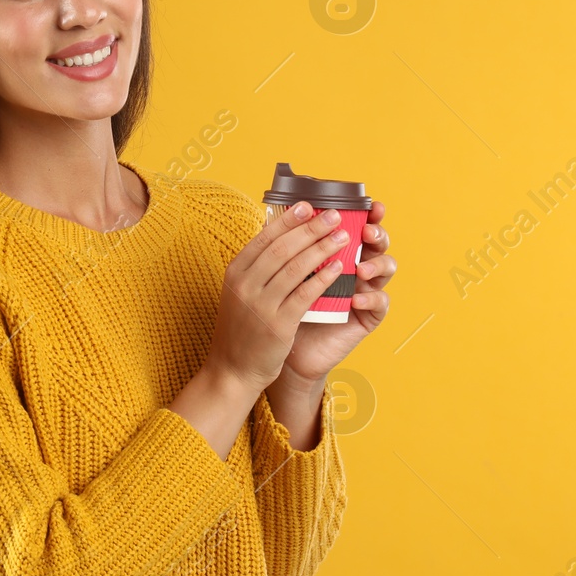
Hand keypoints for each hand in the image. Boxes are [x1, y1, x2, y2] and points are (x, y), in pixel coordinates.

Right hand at [204, 199, 351, 392]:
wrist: (233, 369)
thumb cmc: (241, 329)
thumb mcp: (240, 292)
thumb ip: (257, 267)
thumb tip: (282, 236)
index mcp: (235, 272)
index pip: (264, 237)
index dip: (289, 220)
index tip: (308, 206)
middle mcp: (245, 285)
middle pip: (283, 248)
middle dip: (311, 229)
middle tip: (333, 216)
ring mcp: (261, 305)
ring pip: (296, 268)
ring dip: (322, 248)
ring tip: (342, 237)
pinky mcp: (278, 325)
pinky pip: (306, 294)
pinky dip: (324, 278)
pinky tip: (338, 268)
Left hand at [277, 199, 395, 395]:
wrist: (281, 350)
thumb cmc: (281, 306)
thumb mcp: (283, 272)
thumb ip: (291, 247)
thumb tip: (286, 213)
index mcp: (339, 250)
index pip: (358, 225)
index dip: (368, 214)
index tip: (370, 204)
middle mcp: (355, 266)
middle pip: (378, 242)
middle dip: (378, 233)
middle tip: (367, 231)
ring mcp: (364, 289)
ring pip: (386, 268)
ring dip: (377, 264)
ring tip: (360, 268)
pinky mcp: (367, 316)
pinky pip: (380, 303)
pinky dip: (370, 298)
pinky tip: (356, 299)